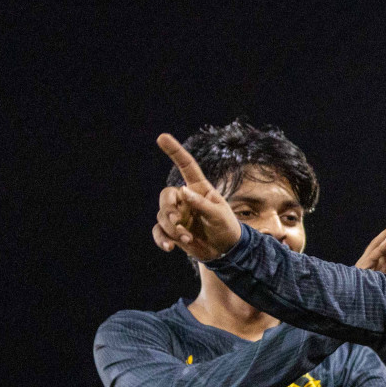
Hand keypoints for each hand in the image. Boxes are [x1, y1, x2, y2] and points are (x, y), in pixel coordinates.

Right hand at [151, 133, 242, 259]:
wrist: (226, 250)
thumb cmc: (227, 227)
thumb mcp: (219, 215)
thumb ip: (202, 204)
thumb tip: (183, 191)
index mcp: (199, 189)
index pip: (186, 166)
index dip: (175, 152)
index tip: (162, 137)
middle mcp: (185, 199)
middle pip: (166, 195)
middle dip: (168, 208)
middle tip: (178, 221)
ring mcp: (178, 214)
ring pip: (162, 216)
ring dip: (172, 229)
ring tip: (188, 239)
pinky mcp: (173, 231)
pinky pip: (158, 232)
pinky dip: (161, 239)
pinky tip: (169, 248)